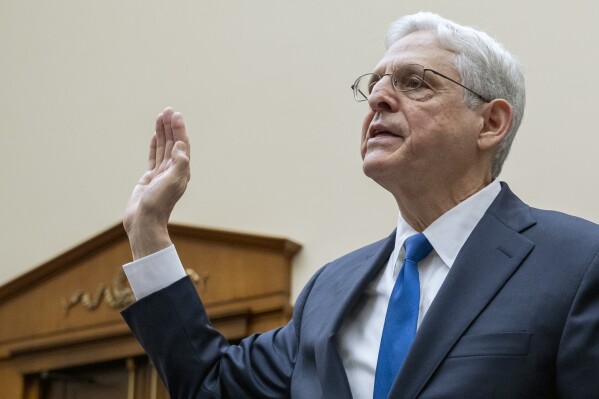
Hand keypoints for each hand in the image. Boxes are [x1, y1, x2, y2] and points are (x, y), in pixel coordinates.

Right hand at [123, 107, 190, 259]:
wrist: (144, 222)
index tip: (175, 115)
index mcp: (181, 172)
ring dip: (162, 132)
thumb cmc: (158, 205)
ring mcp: (161, 174)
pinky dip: (154, 145)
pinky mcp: (150, 178)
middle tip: (167, 110)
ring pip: (163, 148)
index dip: (179, 130)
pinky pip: (153, 157)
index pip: (182, 145)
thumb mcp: (172, 183)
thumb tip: (182, 145)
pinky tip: (154, 136)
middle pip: (173, 143)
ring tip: (160, 116)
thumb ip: (179, 163)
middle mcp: (173, 171)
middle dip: (171, 127)